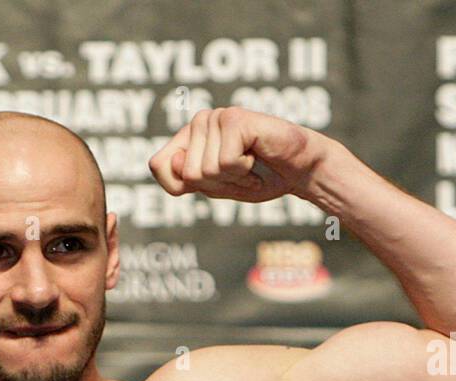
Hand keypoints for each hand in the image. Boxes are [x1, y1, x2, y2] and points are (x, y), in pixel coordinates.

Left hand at [149, 108, 326, 203]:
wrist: (298, 170)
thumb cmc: (257, 178)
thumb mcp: (214, 188)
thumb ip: (184, 180)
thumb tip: (175, 159)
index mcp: (188, 138)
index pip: (157, 165)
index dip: (181, 185)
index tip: (214, 181)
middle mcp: (198, 123)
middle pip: (187, 174)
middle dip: (217, 185)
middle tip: (241, 173)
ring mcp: (215, 117)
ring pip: (205, 170)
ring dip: (233, 178)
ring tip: (250, 164)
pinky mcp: (235, 118)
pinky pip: (225, 162)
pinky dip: (243, 169)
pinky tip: (256, 154)